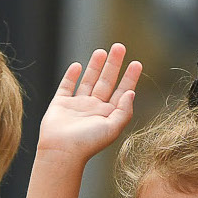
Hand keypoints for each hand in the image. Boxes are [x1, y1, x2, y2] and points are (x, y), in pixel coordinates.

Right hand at [38, 44, 140, 162]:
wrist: (62, 151)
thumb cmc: (88, 143)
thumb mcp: (113, 128)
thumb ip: (124, 110)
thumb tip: (131, 93)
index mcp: (108, 114)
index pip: (122, 92)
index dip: (129, 78)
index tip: (136, 63)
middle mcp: (94, 108)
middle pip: (106, 81)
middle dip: (113, 64)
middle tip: (119, 46)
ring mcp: (77, 106)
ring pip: (88, 81)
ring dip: (95, 66)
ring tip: (101, 51)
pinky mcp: (60, 105)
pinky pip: (67, 86)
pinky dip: (71, 76)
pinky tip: (77, 66)